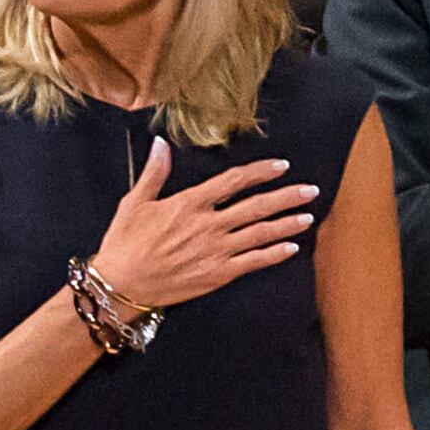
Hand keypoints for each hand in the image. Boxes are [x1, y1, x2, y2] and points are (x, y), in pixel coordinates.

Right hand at [88, 141, 316, 310]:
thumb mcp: (134, 202)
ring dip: (288, 224)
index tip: (281, 166)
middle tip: (311, 190)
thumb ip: (154, 172)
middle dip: (287, 197)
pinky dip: (274, 254)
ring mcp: (215, 251)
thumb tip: (160, 143)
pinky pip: (253, 262)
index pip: (234, 181)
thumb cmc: (124, 243)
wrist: (119, 285)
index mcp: (189, 204)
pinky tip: (292, 247)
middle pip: (257, 206)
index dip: (261, 172)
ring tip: (309, 216)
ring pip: (260, 233)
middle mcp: (207, 225)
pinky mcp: (217, 274)